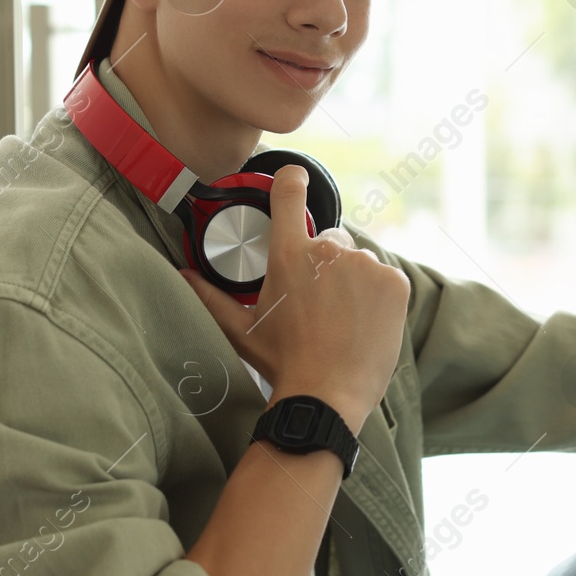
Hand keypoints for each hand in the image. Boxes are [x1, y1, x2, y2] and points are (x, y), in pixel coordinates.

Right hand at [175, 164, 407, 431]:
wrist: (328, 395)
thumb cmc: (283, 363)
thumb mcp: (241, 329)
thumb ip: (211, 296)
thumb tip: (182, 275)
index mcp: (288, 255)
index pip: (288, 193)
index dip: (291, 181)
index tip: (294, 179)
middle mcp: (328, 251)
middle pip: (329, 241)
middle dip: (324, 263)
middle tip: (318, 304)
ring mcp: (365, 264)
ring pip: (358, 261)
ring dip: (352, 280)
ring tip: (342, 320)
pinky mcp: (394, 282)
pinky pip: (384, 277)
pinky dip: (377, 295)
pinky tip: (364, 322)